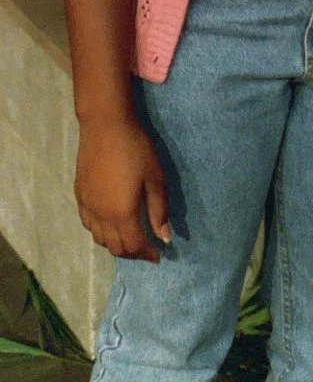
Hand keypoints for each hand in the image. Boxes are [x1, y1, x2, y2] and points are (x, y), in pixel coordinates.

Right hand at [75, 116, 170, 260]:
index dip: (147, 254)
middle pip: (115, 247)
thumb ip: (159, 210)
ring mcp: (87, 206)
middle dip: (133, 253)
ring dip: (116, 244)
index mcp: (122, 213)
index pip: (134, 246)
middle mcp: (101, 216)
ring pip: (99, 239)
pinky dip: (100, 231)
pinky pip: (88, 224)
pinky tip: (110, 223)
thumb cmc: (136, 148)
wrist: (105, 125)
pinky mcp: (79, 195)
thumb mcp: (155, 177)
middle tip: (147, 249)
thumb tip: (165, 238)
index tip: (159, 256)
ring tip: (131, 237)